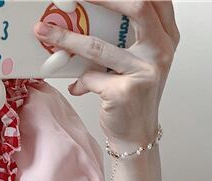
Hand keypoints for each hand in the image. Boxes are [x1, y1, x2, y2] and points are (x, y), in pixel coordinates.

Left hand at [33, 1, 178, 150]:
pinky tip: (78, 87)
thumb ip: (124, 39)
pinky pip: (90, 77)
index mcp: (166, 38)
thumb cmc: (134, 98)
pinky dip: (79, 81)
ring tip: (46, 32)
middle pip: (137, 8)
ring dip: (67, 38)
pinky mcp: (125, 92)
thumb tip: (85, 18)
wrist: (137, 137)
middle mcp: (161, 51)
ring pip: (98, 46)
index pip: (153, 0)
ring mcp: (145, 72)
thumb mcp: (135, 62)